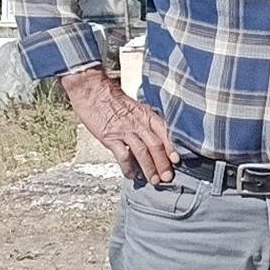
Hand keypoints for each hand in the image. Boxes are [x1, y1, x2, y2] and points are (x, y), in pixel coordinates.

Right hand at [60, 67, 179, 182]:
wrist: (92, 90)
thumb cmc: (112, 99)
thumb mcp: (136, 108)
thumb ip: (146, 121)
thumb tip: (156, 137)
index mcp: (147, 115)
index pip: (164, 133)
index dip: (172, 148)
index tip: (177, 161)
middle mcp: (138, 123)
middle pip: (156, 146)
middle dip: (163, 163)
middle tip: (168, 177)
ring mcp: (124, 130)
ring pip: (142, 152)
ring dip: (149, 168)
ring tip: (154, 180)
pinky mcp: (109, 137)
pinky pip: (122, 154)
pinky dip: (128, 167)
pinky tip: (131, 175)